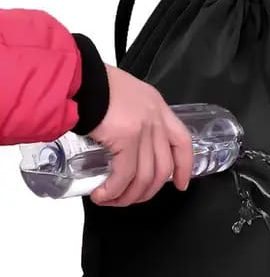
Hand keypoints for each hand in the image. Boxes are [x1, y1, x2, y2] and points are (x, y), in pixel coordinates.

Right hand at [88, 64, 192, 206]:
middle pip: (164, 166)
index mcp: (158, 107)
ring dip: (128, 195)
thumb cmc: (93, 84)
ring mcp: (144, 129)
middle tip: (132, 199)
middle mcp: (156, 119)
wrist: (77, 77)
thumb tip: (124, 145)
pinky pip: (124, 175)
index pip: (182, 142)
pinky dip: (113, 190)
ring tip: (112, 200)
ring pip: (145, 176)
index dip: (184, 166)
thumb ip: (132, 117)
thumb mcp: (125, 96)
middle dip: (148, 190)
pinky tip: (102, 195)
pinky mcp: (127, 138)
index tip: (181, 184)